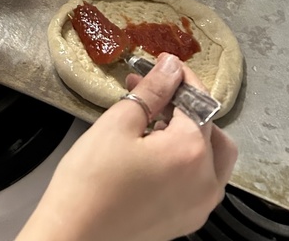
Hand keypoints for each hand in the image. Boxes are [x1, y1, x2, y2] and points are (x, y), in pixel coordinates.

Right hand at [16, 54, 237, 240]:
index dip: (180, 78)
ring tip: (153, 121)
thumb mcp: (119, 123)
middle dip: (186, 105)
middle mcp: (207, 182)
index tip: (160, 64)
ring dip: (191, 133)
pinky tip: (154, 151)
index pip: (197, 101)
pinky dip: (187, 160)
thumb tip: (171, 66)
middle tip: (152, 92)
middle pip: (212, 129)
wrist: (75, 235)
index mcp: (191, 152)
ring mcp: (200, 207)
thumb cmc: (92, 177)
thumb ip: (152, 91)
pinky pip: (200, 182)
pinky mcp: (187, 222)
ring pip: (213, 158)